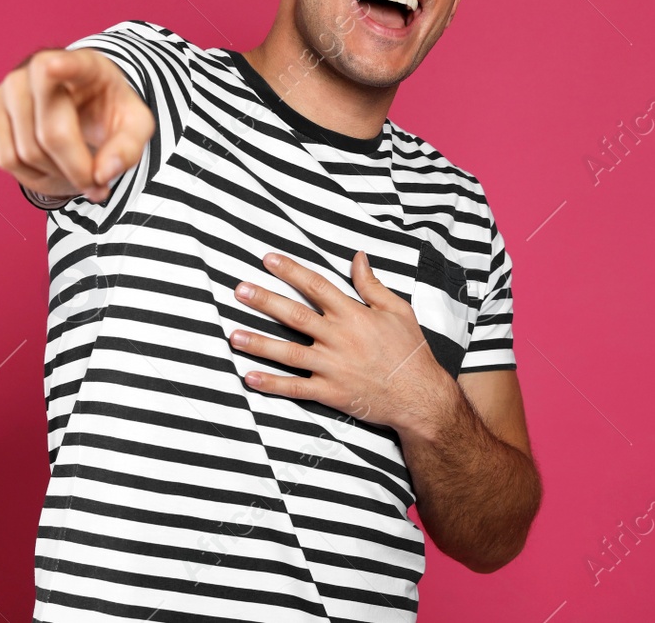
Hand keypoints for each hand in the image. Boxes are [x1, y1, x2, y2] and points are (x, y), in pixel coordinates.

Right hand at [0, 48, 155, 202]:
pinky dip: (30, 175)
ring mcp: (12, 85)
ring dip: (55, 174)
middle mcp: (41, 66)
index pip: (72, 64)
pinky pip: (5, 157)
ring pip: (26, 151)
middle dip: (77, 169)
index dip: (63, 67)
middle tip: (96, 182)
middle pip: (52, 133)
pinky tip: (50, 166)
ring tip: (75, 168)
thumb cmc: (109, 112)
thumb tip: (103, 174)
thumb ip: (128, 148)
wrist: (82, 104)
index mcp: (87, 64)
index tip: (55, 66)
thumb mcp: (135, 126)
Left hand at [229, 250, 456, 435]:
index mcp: (353, 314)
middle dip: (265, 301)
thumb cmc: (410, 351)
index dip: (291, 271)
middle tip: (240, 290)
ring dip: (259, 344)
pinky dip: (272, 384)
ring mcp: (332, 367)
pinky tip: (250, 378)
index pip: (316, 286)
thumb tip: (357, 256)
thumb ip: (372, 284)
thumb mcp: (397, 310)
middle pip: (294, 315)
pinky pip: (295, 388)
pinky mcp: (330, 392)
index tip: (268, 259)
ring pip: (288, 352)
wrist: (420, 397)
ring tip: (233, 335)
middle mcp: (338, 338)